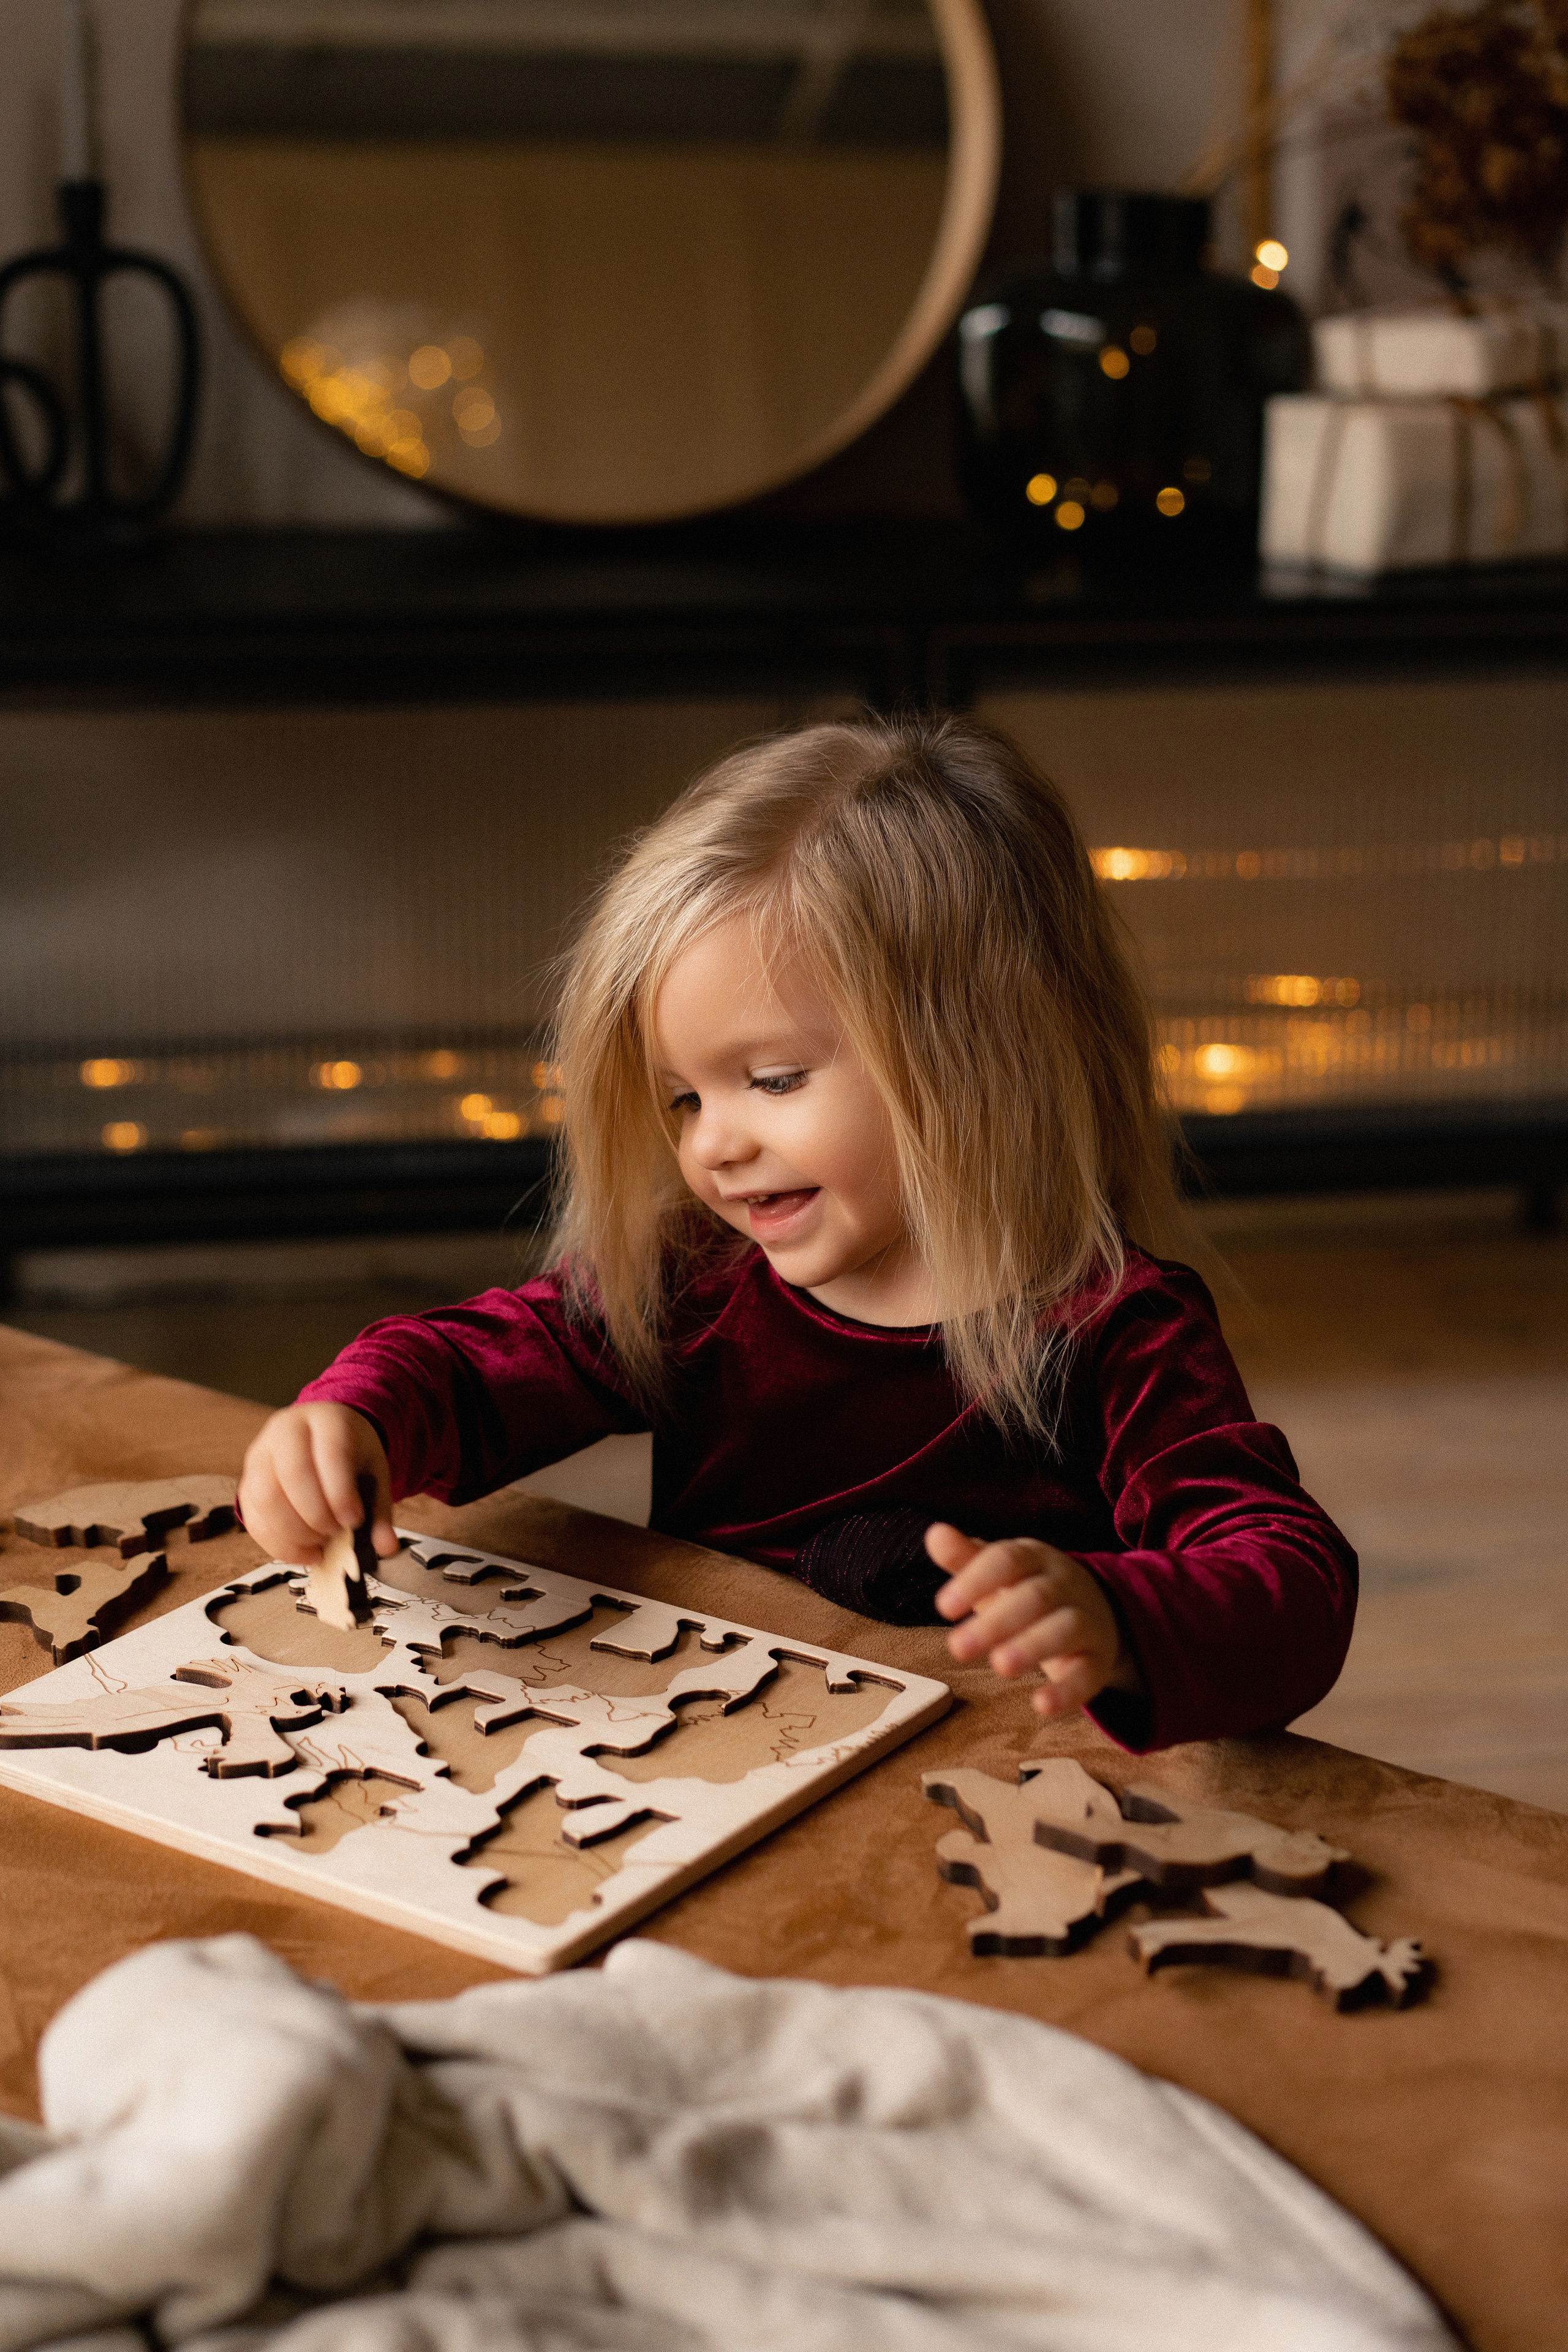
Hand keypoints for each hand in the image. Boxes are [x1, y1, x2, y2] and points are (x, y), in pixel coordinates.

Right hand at [238, 1402, 396, 1569]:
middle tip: (336, 1533)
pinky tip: (304, 1552)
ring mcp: (260, 1454)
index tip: (354, 1521)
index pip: (330, 1452)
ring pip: (265, 1498)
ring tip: (321, 1544)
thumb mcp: (374, 1473)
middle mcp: (286, 1430)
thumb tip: (386, 1547)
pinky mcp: (247, 1482)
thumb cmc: (351, 1453)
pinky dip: (278, 1544)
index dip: (341, 1492)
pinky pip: (253, 1518)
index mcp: (326, 1419)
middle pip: (292, 1474)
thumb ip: (380, 1511)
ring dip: (294, 1533)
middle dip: (316, 1515)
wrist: (324, 1437)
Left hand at [926, 1522, 1140, 1717]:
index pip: (1007, 1559)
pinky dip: (1067, 1691)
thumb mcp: (999, 1572)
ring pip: (1065, 1629)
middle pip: (1034, 1597)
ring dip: (1032, 1647)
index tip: (943, 1607)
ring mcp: (1086, 1620)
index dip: (975, 1580)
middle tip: (958, 1647)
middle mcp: (1064, 1585)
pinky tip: (1041, 1705)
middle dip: (996, 1622)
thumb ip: (966, 1557)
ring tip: (1000, 1666)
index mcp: (1035, 1558)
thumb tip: (935, 1534)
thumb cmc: (1028, 1589)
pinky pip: (1087, 1674)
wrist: (1097, 1609)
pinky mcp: (1097, 1660)